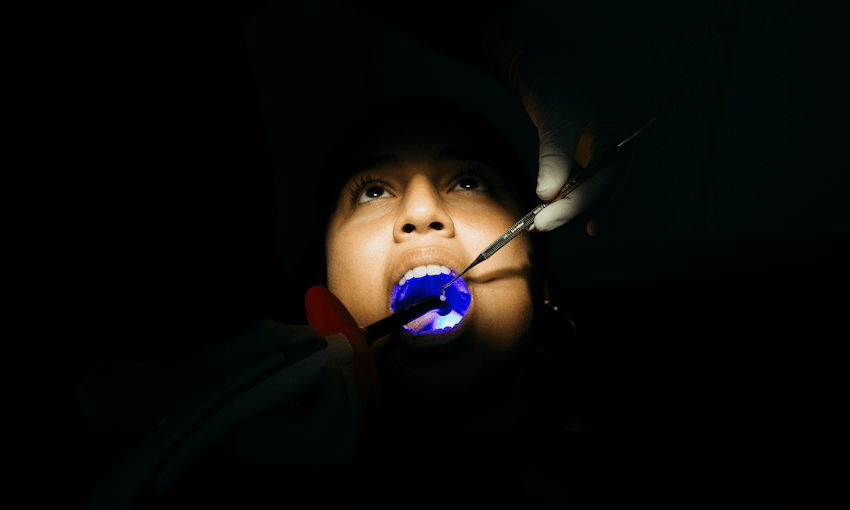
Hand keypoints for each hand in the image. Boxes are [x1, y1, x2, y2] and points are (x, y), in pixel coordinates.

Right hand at [79, 320, 364, 465]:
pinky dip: (341, 398)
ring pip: (341, 441)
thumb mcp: (222, 352)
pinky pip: (332, 426)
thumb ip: (268, 339)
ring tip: (337, 365)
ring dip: (351, 401)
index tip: (325, 364)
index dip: (333, 400)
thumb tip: (312, 335)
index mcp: (257, 440)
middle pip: (339, 447)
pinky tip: (329, 370)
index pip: (317, 437)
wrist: (171, 398)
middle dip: (352, 403)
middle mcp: (276, 452)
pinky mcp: (292, 433)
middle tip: (342, 364)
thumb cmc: (191, 380)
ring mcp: (286, 447)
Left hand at [483, 5, 637, 234]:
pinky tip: (587, 226)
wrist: (545, 62)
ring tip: (554, 225)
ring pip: (614, 193)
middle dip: (577, 211)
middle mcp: (628, 140)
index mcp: (621, 128)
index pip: (604, 179)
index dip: (574, 205)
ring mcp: (620, 147)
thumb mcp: (552, 119)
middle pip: (612, 190)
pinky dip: (596, 205)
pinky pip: (608, 187)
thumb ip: (554, 157)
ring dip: (587, 212)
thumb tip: (548, 196)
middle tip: (540, 225)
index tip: (543, 221)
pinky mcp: (605, 152)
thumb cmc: (552, 83)